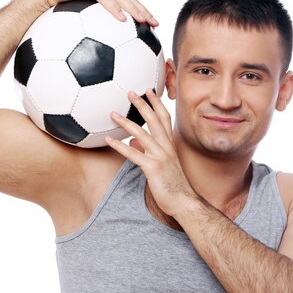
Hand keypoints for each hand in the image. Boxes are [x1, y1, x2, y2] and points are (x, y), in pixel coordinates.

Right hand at [27, 0, 157, 26]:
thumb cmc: (54, 14)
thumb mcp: (75, 27)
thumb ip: (88, 36)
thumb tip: (93, 58)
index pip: (127, 2)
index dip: (141, 12)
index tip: (153, 27)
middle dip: (144, 11)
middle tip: (156, 24)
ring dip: (134, 9)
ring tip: (144, 22)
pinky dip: (114, 8)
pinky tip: (122, 20)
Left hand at [105, 90, 196, 217]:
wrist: (184, 202)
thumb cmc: (173, 185)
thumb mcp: (162, 165)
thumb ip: (148, 151)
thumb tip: (132, 142)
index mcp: (170, 144)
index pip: (164, 118)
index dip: (156, 103)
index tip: (148, 91)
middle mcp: (166, 147)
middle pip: (154, 120)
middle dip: (142, 104)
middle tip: (130, 92)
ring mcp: (160, 156)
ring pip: (141, 133)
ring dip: (125, 122)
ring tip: (112, 114)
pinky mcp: (152, 167)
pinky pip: (133, 154)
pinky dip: (119, 146)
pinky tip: (108, 140)